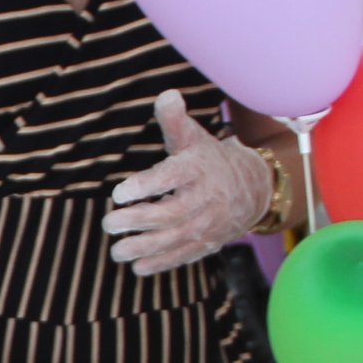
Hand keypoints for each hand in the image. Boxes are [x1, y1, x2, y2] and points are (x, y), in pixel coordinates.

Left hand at [101, 92, 273, 275]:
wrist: (253, 188)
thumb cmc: (210, 160)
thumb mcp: (193, 138)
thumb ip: (174, 121)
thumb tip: (167, 95)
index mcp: (197, 169)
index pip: (170, 177)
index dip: (145, 186)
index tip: (119, 194)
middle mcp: (204, 198)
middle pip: (170, 214)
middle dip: (137, 221)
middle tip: (109, 224)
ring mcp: (207, 224)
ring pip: (174, 239)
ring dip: (144, 248)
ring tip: (117, 251)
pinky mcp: (207, 243)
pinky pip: (184, 255)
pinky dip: (161, 264)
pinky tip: (137, 267)